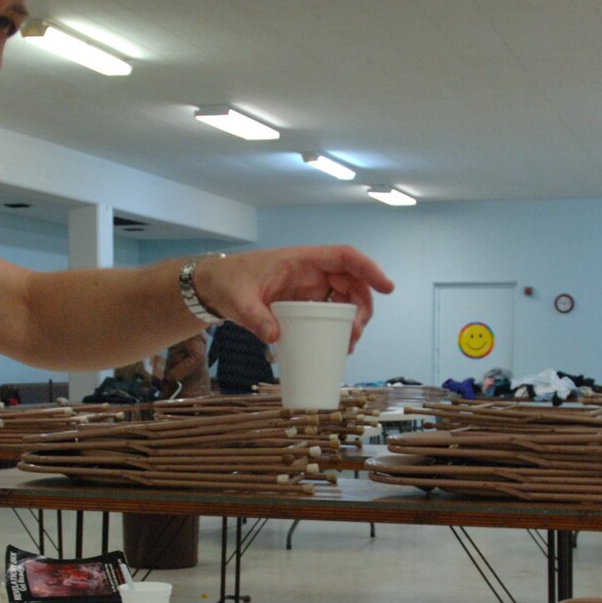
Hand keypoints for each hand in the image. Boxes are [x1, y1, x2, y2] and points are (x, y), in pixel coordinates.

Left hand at [192, 247, 394, 349]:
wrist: (215, 286)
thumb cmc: (229, 282)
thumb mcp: (239, 300)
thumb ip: (256, 317)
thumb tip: (275, 337)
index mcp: (301, 260)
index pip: (344, 257)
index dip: (369, 268)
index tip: (386, 287)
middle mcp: (311, 271)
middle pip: (352, 281)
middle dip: (363, 305)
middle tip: (356, 332)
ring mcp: (309, 287)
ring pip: (345, 297)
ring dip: (354, 319)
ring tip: (349, 344)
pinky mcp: (304, 302)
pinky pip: (330, 311)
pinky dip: (339, 326)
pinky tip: (338, 345)